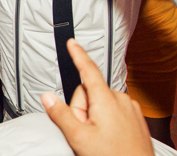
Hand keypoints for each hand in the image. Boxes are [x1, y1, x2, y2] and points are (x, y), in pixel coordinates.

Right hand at [42, 39, 153, 155]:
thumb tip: (47, 97)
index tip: (72, 43)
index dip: (78, 54)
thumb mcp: (78, 137)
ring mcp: (130, 109)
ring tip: (96, 138)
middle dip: (81, 109)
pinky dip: (105, 121)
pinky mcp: (135, 118)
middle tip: (83, 130)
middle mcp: (120, 99)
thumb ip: (60, 114)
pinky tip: (107, 138)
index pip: (88, 70)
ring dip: (93, 117)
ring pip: (100, 103)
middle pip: (88, 92)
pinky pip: (113, 110)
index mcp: (105, 99)